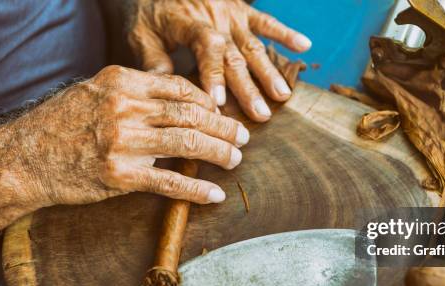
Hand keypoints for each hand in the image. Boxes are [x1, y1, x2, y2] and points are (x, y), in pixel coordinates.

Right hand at [0, 65, 248, 227]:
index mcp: (123, 82)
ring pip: (188, 143)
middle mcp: (125, 108)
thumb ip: (135, 93)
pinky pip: (170, 183)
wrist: (24, 158)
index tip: (221, 114)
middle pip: (191, 114)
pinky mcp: (121, 176)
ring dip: (220, 152)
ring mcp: (124, 142)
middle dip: (224, 127)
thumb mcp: (95, 92)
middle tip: (243, 137)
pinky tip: (215, 194)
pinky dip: (198, 190)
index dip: (209, 102)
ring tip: (235, 159)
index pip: (180, 88)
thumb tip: (179, 101)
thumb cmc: (61, 124)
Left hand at [128, 0, 311, 121]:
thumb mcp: (140, 34)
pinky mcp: (242, 10)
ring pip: (252, 46)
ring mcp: (231, 14)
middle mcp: (214, 18)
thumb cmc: (148, 14)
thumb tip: (162, 89)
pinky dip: (285, 33)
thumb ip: (152, 59)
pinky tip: (304, 46)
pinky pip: (266, 21)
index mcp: (187, 22)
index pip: (206, 48)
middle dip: (248, 87)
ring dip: (269, 72)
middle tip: (261, 115)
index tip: (219, 103)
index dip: (213, 74)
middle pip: (234, 55)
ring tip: (283, 96)